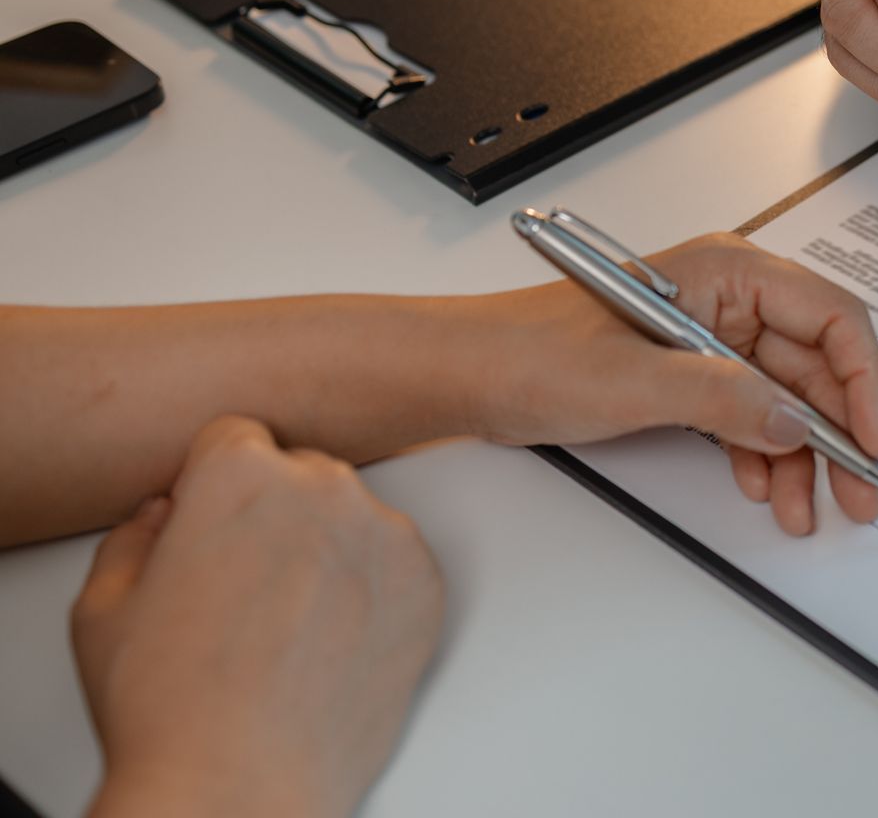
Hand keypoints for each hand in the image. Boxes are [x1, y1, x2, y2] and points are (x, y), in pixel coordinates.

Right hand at [74, 417, 442, 817]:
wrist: (240, 783)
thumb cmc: (171, 704)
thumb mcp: (105, 606)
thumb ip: (136, 534)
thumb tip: (168, 514)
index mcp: (240, 473)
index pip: (235, 438)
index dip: (214, 486)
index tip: (211, 525)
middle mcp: (324, 486)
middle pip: (300, 472)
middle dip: (275, 511)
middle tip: (246, 584)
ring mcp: (385, 531)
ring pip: (353, 516)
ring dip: (328, 548)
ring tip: (288, 624)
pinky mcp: (427, 581)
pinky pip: (395, 560)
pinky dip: (372, 587)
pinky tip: (329, 639)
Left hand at [469, 233, 877, 534]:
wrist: (467, 374)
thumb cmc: (530, 352)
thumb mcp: (636, 380)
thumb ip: (725, 398)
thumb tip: (795, 421)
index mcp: (729, 272)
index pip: (831, 318)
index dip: (862, 382)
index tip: (871, 440)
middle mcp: (730, 298)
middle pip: (816, 365)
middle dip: (839, 432)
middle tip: (859, 493)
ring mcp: (713, 337)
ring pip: (786, 398)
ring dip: (802, 456)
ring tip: (808, 508)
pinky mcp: (692, 373)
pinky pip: (750, 413)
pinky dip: (764, 453)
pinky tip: (765, 487)